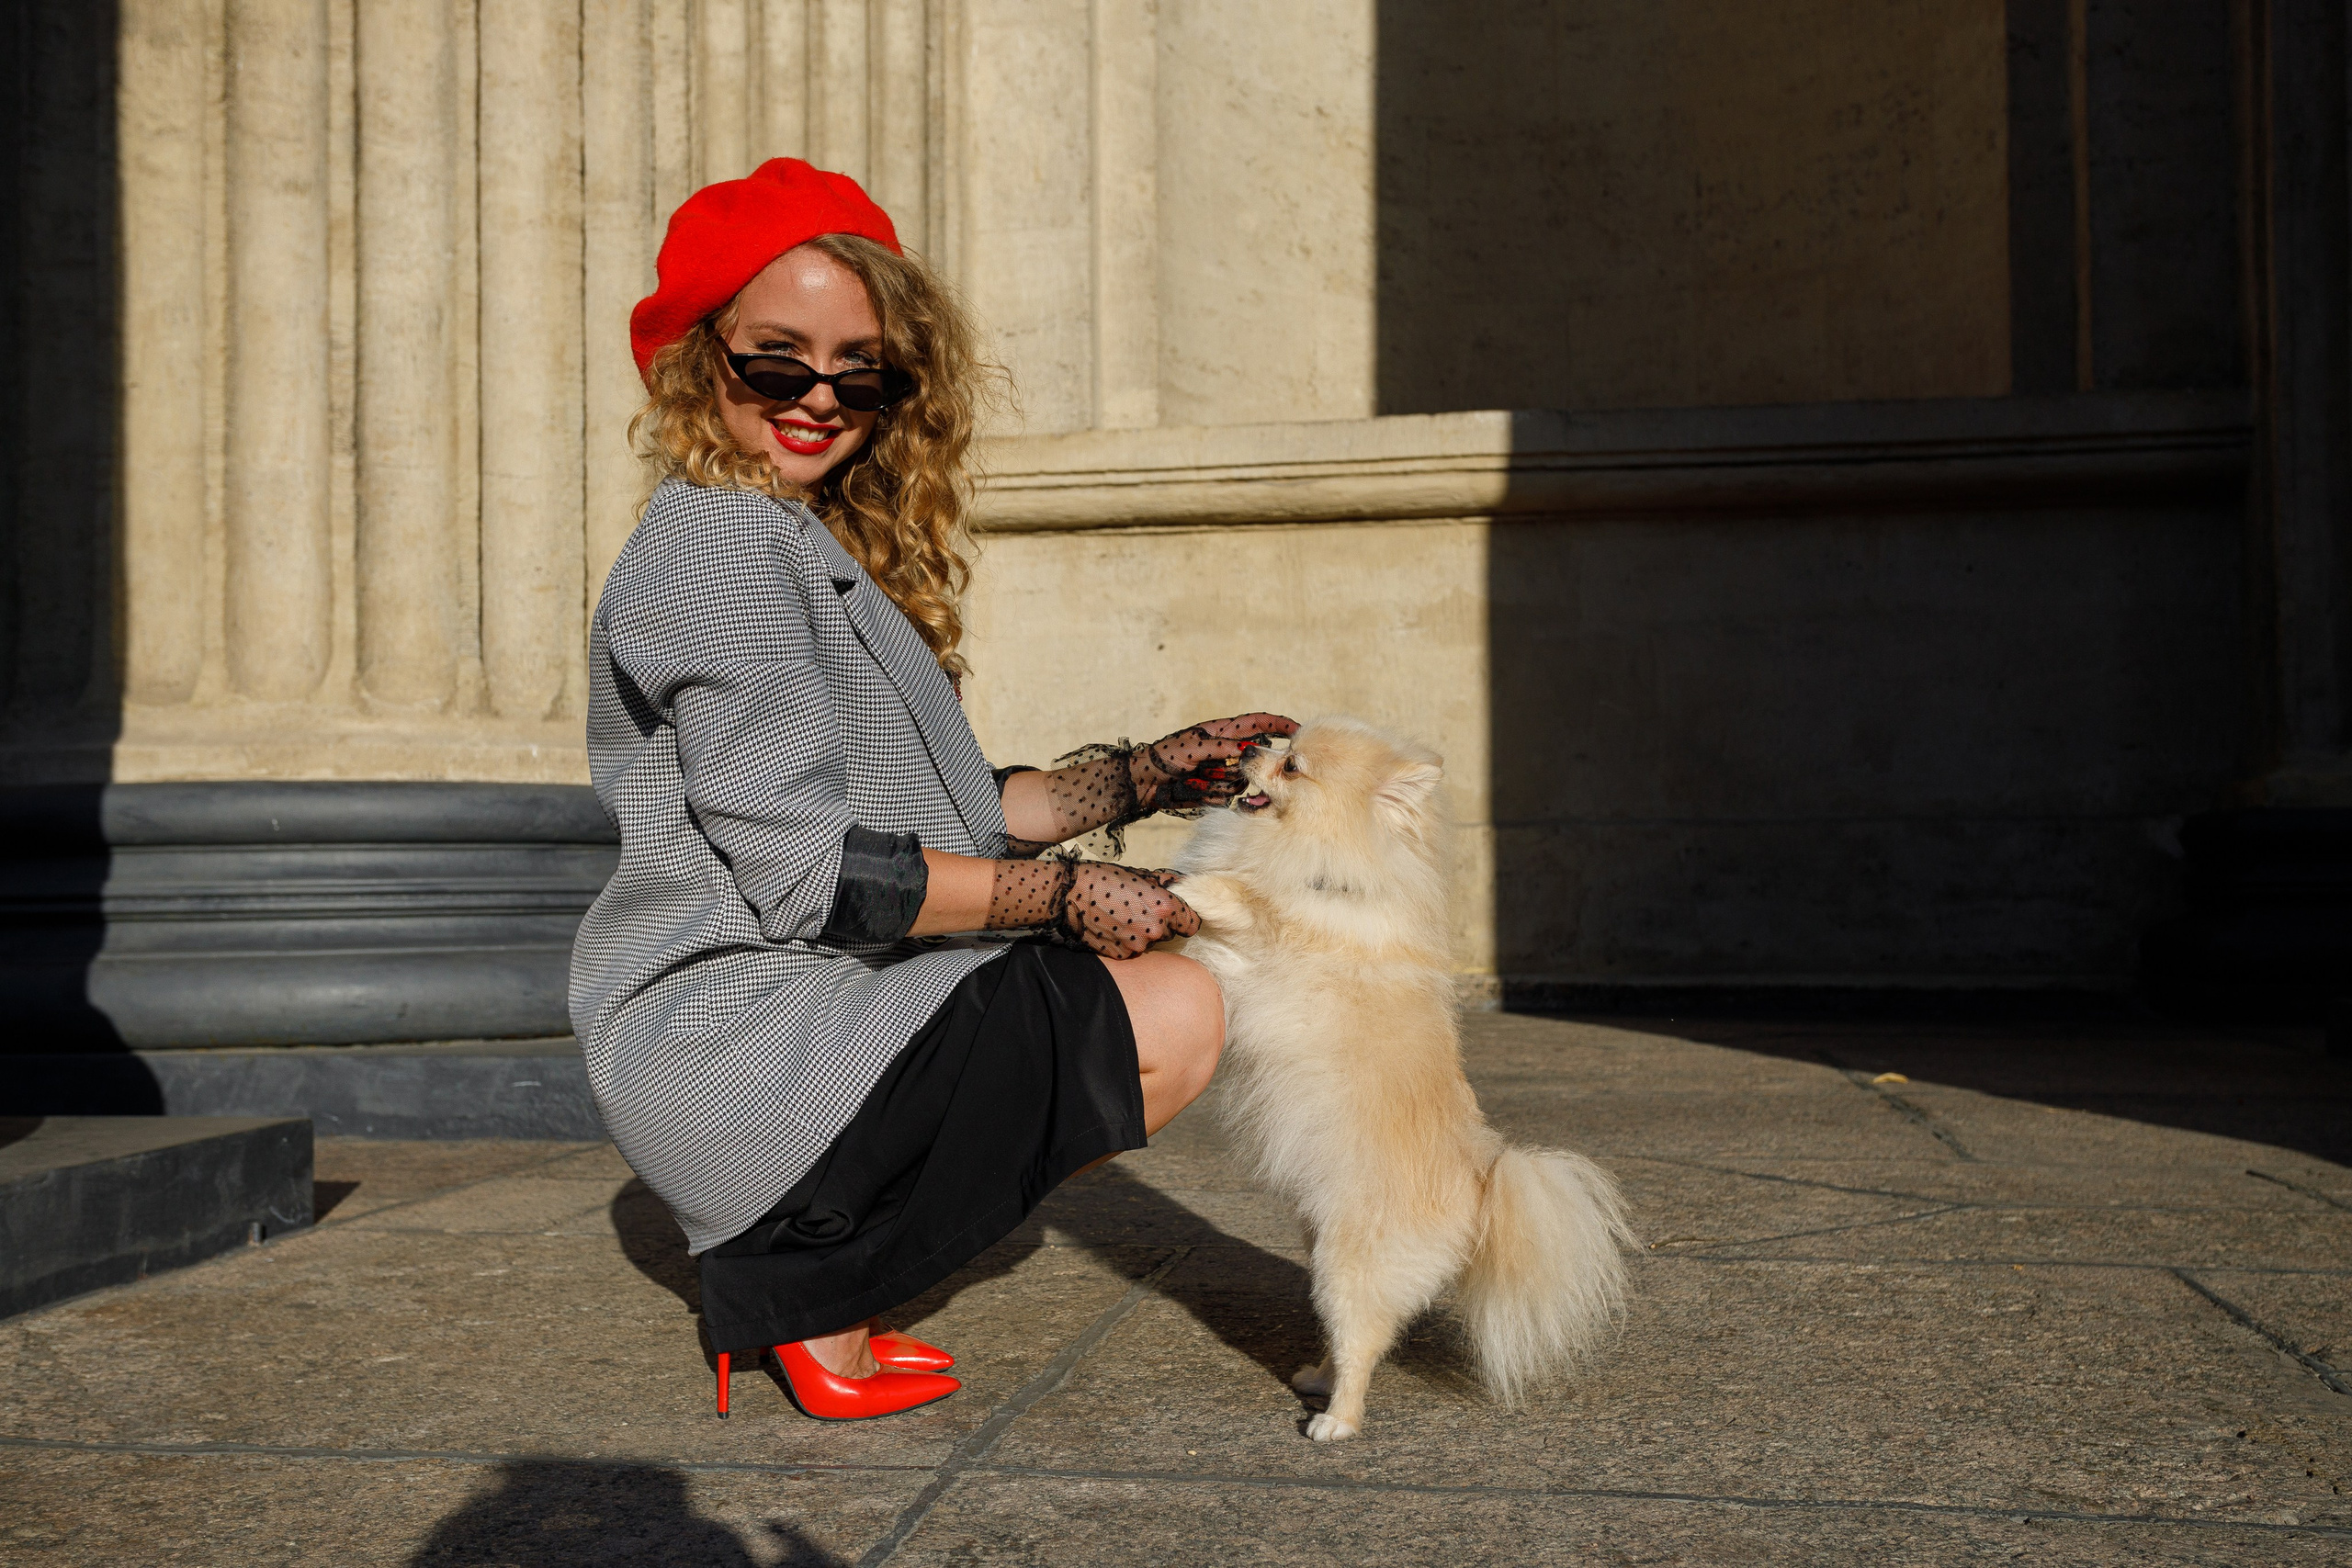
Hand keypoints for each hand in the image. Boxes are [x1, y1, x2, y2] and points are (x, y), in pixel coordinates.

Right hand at [984, 859, 1201, 958]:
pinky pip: (1131, 951)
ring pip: (1150, 943)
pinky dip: (1125, 942)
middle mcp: (1155, 930)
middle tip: (1139, 910)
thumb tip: (1183, 883)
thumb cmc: (1105, 877)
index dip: (1185, 918)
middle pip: (1170, 933)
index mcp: (1165, 907)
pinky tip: (1112, 927)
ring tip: (1122, 917)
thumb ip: (1167, 881)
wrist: (1069, 894)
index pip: (1193, 923)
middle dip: (1161, 924)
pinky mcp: (1120, 956)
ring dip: (1142, 934)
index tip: (1175, 913)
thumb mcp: (1140, 874)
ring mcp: (1137, 946)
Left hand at [1133, 713, 1299, 810]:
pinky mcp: (1217, 790)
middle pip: (1253, 757)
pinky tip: (1196, 790)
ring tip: (1197, 778)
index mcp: (1222, 732)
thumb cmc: (1165, 757)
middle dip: (1247, 765)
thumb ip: (1221, 748)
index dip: (1280, 724)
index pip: (1259, 724)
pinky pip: (1228, 794)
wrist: (1144, 782)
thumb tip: (1246, 751)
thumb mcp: (1193, 748)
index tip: (1299, 730)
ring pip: (1242, 779)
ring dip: (1222, 781)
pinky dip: (1215, 794)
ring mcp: (1222, 771)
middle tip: (1224, 769)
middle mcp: (1226, 750)